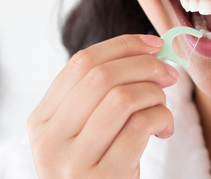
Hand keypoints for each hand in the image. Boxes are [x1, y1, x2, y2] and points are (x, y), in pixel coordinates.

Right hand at [27, 34, 177, 177]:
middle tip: (169, 74)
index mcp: (41, 120)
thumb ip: (100, 96)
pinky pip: (139, 126)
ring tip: (163, 109)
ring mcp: (73, 162)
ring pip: (122, 98)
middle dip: (145, 66)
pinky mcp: (103, 178)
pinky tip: (165, 130)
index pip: (81, 63)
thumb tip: (148, 49)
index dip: (123, 46)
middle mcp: (49, 140)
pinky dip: (162, 118)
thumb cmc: (100, 168)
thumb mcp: (85, 132)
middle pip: (102, 76)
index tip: (154, 44)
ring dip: (155, 95)